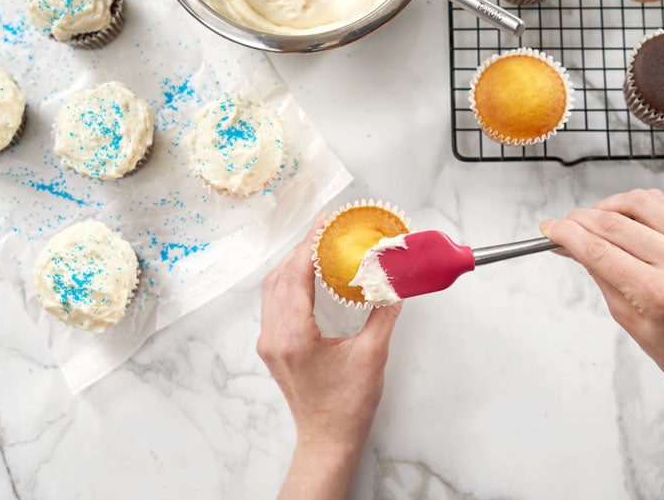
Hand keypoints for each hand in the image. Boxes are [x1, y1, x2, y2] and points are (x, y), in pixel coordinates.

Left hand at [258, 216, 401, 498]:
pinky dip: (288, 281)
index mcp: (295, 336)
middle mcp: (274, 336)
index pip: (296, 276)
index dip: (310, 245)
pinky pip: (274, 303)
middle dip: (301, 249)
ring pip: (273, 289)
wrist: (327, 440)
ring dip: (292, 263)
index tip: (325, 223)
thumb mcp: (372, 355)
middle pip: (280, 277)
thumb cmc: (349, 405)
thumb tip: (394, 282)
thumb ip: (383, 314)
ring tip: (317, 245)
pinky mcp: (272, 347)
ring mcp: (269, 342)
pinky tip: (307, 274)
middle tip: (325, 228)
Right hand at [541, 189, 663, 499]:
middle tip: (562, 226)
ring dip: (605, 206)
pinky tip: (621, 217)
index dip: (566, 234)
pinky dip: (634, 204)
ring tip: (591, 222)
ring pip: (637, 203)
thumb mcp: (630, 322)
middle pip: (613, 223)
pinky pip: (661, 205)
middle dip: (579, 220)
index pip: (598, 249)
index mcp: (658, 292)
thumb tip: (574, 248)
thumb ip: (602, 277)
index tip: (548, 229)